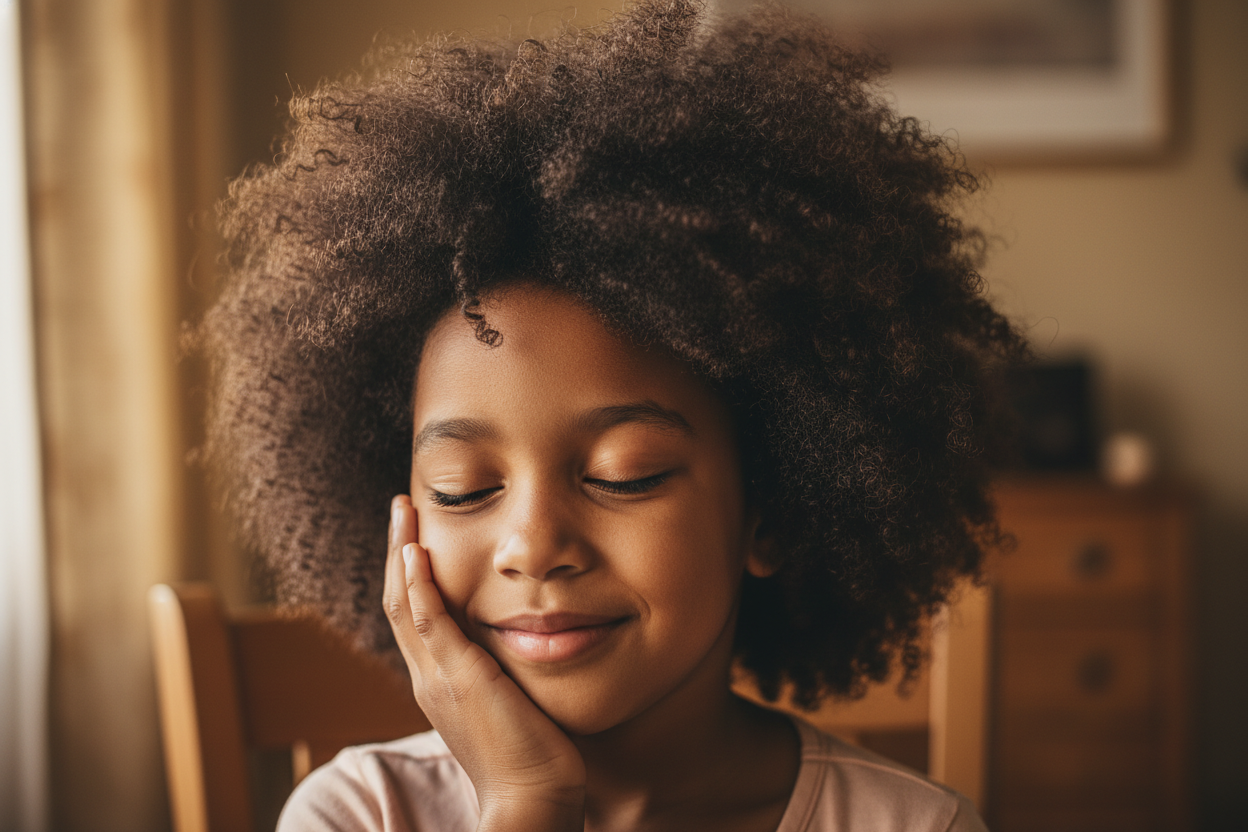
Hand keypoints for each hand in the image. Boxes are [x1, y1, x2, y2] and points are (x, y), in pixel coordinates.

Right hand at [383, 495, 585, 831]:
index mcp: (439, 680)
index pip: (415, 614)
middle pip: (399, 601)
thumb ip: (504, 667)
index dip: (410, 572)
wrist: (532, 797)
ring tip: (403, 510)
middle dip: (397, 550)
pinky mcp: (457, 678)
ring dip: (400, 552)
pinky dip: (417, 584)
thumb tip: (522, 634)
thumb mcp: (512, 697)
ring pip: (404, 604)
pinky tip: (415, 550)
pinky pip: (427, 621)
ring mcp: (437, 677)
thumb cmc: (533, 753)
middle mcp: (428, 676)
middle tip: (401, 507)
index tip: (414, 534)